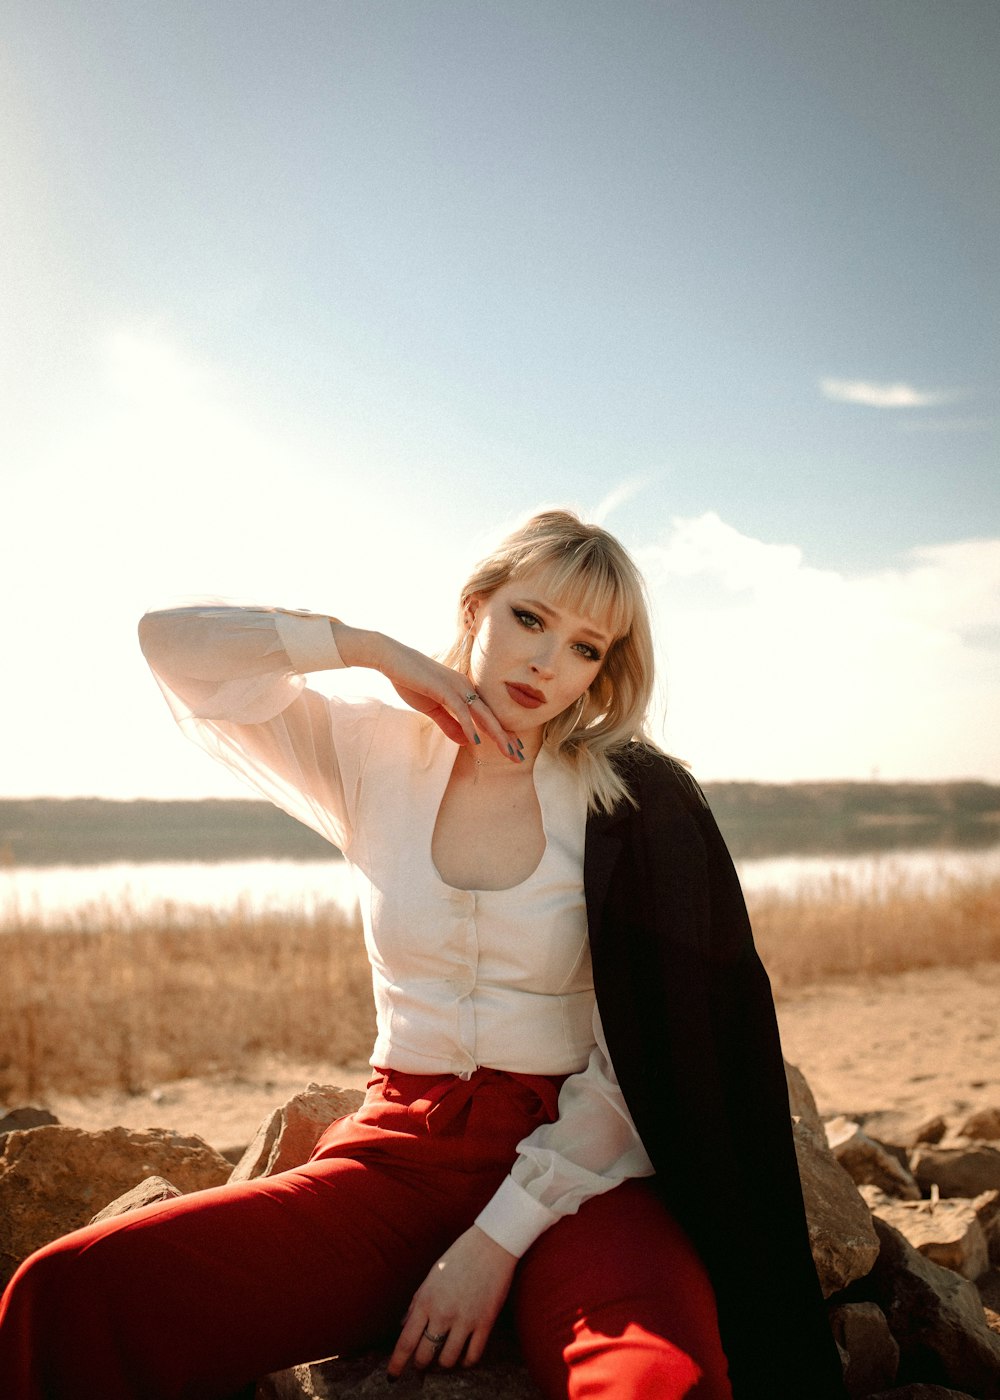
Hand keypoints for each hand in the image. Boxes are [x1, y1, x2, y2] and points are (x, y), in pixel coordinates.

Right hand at [334, 624, 520, 761]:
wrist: (391, 658)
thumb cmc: (410, 680)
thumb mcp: (432, 709)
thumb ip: (449, 724)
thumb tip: (466, 742)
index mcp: (464, 691)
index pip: (486, 716)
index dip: (501, 733)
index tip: (513, 750)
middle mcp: (465, 688)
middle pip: (490, 717)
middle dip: (505, 738)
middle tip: (518, 757)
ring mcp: (456, 686)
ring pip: (482, 714)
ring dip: (496, 734)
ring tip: (507, 752)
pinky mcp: (444, 688)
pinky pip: (460, 709)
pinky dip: (469, 725)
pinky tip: (475, 741)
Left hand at [386, 1226, 517, 1377]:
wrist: (491, 1244)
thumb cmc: (458, 1257)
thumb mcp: (431, 1276)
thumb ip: (416, 1302)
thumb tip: (404, 1327)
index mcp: (426, 1301)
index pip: (406, 1342)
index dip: (397, 1364)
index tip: (392, 1376)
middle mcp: (443, 1313)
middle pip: (425, 1356)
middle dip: (420, 1365)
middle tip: (422, 1365)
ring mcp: (465, 1320)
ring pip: (448, 1361)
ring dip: (443, 1365)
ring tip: (442, 1360)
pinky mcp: (485, 1323)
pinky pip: (472, 1356)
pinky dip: (465, 1363)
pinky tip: (462, 1357)